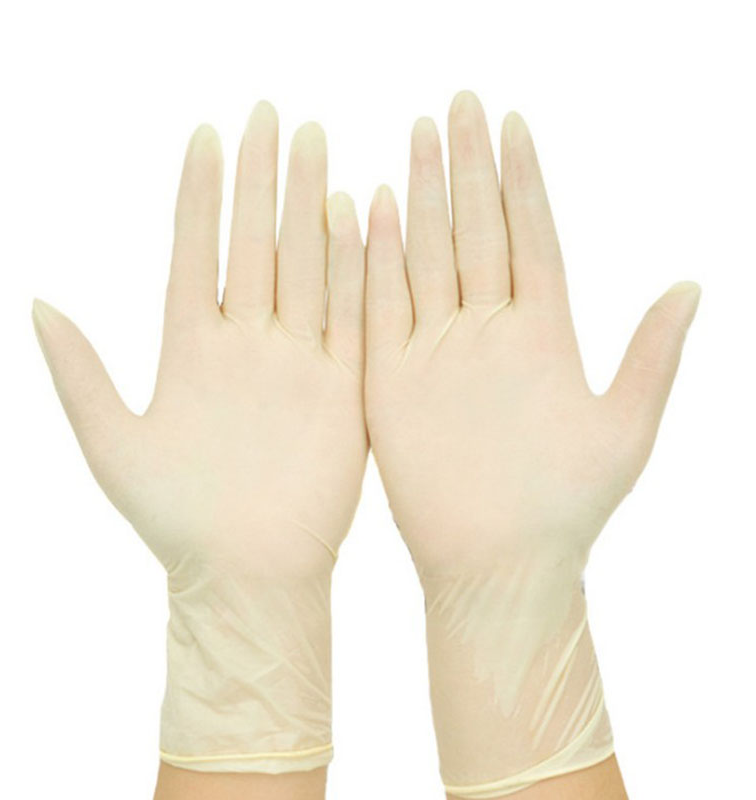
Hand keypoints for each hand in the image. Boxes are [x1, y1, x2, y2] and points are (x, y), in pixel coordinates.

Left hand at [34, 102, 366, 772]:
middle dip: (262, 181)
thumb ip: (79, 374)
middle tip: (273, 116)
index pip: (196, 253)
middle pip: (255, 247)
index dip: (199, 196)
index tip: (207, 136)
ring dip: (309, 207)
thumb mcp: (111, 445)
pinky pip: (350, 316)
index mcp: (191, 351)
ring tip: (314, 146)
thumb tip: (37, 303)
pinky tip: (359, 215)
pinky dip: (355, 268)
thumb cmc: (175, 521)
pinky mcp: (340, 387)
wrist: (247, 574)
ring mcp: (296, 361)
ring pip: (306, 269)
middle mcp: (246, 346)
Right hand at [365, 91, 698, 795]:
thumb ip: (653, 355)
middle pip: (477, 232)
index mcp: (543, 334)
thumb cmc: (565, 508)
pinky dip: (376, 261)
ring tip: (415, 139)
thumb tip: (692, 285)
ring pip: (428, 259)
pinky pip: (381, 308)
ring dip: (422, 199)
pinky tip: (369, 212)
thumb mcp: (626, 429)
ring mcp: (437, 349)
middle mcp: (488, 331)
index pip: (531, 237)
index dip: (523, 181)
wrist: (496, 563)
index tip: (513, 124)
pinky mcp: (393, 377)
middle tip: (458, 107)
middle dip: (468, 169)